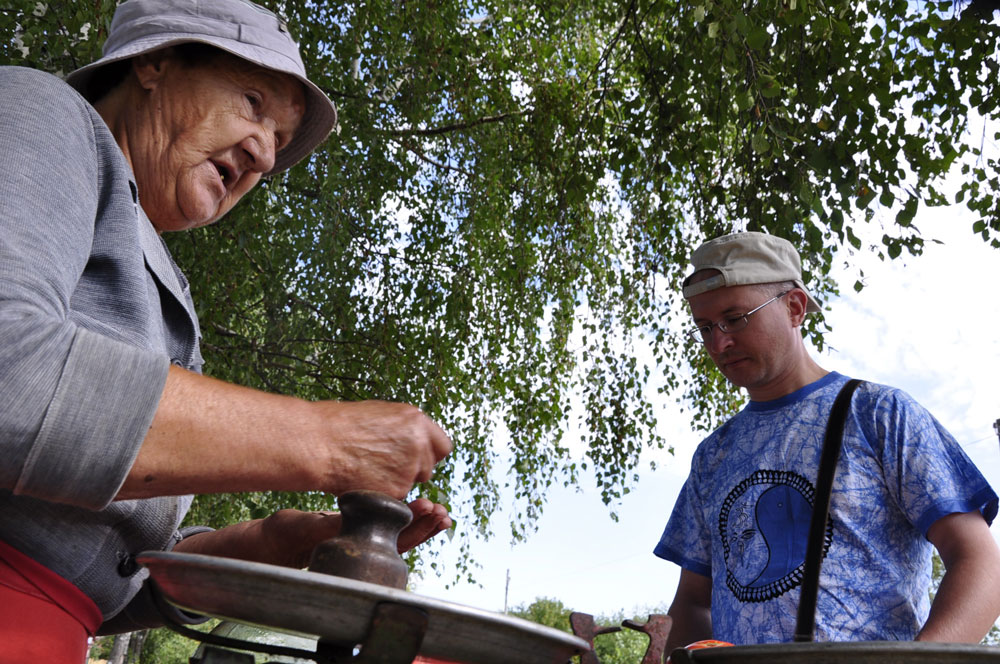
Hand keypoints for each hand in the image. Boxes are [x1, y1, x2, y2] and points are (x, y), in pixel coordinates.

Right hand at [174, 500, 452, 568]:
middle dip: (425, 525)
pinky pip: (389, 528)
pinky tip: (420, 506)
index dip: (414, 528)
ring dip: (420, 522)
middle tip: (442, 511)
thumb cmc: (284, 535)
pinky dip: (406, 517)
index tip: (429, 510)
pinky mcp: (360, 534)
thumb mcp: (301, 525)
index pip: (392, 542)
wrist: (271, 543)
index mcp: (353, 549)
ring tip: (439, 511)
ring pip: (400, 536)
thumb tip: (338, 520)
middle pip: (403, 541)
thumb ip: (322, 524)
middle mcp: (362, 551)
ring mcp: (363, 544)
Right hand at [311, 400, 452, 498]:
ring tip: (368, 469)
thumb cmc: (341, 425)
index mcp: (418, 421)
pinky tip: (362, 480)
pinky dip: (382, 493)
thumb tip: (418, 441)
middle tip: (386, 466)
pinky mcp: (396, 491)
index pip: (443, 446)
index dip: (429, 454)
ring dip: (396, 482)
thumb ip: (406, 430)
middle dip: (413, 470)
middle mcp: (420, 445)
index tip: (417, 458)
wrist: (318, 443)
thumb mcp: (382, 415)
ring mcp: (409, 469)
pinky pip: (395, 497)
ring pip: (411, 484)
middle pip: (429, 468)